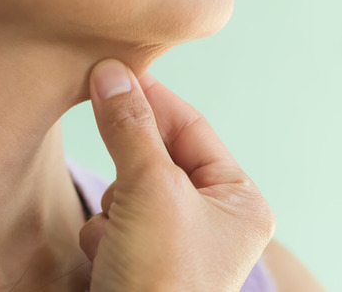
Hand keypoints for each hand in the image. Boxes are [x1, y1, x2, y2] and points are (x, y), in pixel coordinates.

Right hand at [79, 59, 275, 291]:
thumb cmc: (163, 280)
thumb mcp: (150, 191)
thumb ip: (131, 129)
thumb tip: (111, 73)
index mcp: (239, 201)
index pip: (193, 130)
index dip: (153, 100)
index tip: (114, 71)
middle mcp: (214, 222)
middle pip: (159, 159)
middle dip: (130, 165)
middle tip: (102, 128)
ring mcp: (177, 245)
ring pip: (131, 191)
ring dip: (114, 207)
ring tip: (118, 239)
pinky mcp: (143, 264)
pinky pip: (114, 225)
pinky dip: (104, 237)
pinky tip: (108, 262)